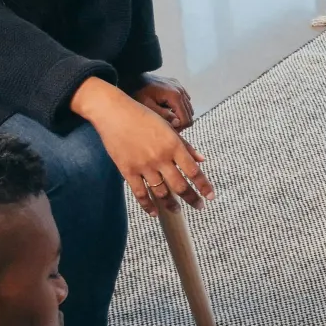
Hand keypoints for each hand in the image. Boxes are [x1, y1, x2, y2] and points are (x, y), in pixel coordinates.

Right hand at [70, 77, 215, 215]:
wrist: (113, 113)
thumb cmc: (143, 117)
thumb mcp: (168, 127)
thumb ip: (185, 145)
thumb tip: (202, 160)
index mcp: (173, 145)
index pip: (194, 171)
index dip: (204, 186)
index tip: (211, 196)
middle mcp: (160, 158)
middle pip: (180, 186)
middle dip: (192, 199)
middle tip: (199, 207)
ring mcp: (143, 166)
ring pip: (161, 193)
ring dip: (172, 205)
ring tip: (178, 211)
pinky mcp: (127, 171)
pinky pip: (140, 193)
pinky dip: (148, 206)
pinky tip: (155, 213)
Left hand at [131, 74, 194, 130]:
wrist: (133, 78)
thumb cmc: (138, 93)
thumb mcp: (148, 106)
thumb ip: (163, 115)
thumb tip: (177, 123)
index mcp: (175, 95)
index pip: (186, 118)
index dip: (179, 127)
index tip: (168, 129)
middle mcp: (181, 90)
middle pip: (189, 114)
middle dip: (181, 122)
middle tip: (168, 126)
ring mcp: (180, 86)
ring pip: (188, 108)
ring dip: (181, 115)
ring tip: (168, 118)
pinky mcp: (177, 85)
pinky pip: (185, 100)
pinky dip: (180, 107)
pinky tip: (169, 108)